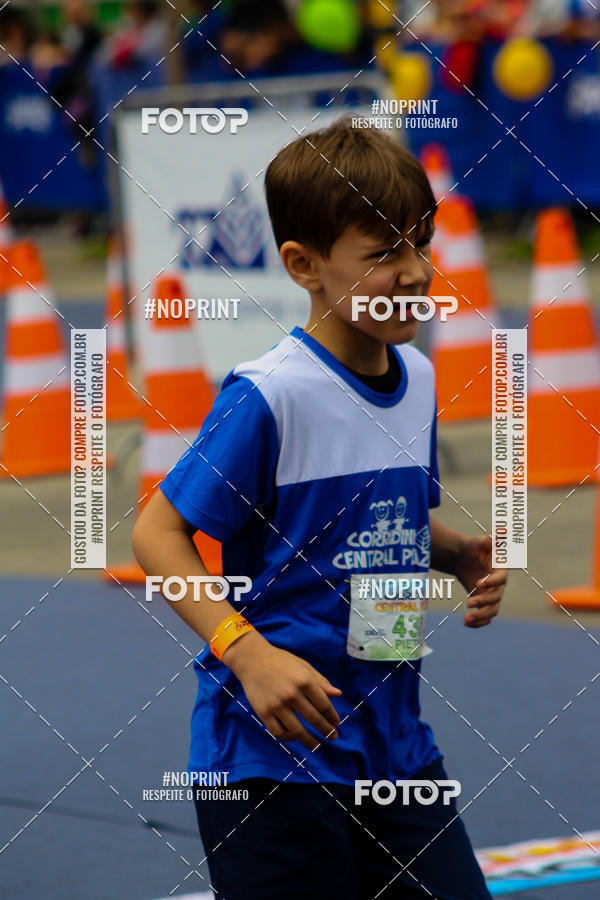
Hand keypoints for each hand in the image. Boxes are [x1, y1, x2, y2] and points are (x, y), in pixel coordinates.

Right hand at [224, 632, 342, 750]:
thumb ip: (321, 681)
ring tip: (315, 745)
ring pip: (297, 731)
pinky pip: (279, 732)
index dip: (332, 716)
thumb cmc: (281, 661)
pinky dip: (288, 738)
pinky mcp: (264, 712)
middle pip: (314, 719)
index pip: (324, 705)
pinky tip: (294, 737)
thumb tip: (338, 694)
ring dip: (309, 741)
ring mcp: (277, 705)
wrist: (252, 659)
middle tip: (333, 737)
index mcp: (304, 680)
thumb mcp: (303, 666)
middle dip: (326, 731)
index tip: (336, 723)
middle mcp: (292, 694)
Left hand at [455, 534, 506, 628]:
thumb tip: (503, 530)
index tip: (478, 584)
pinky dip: (478, 623)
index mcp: (500, 570)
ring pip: (492, 610)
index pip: (501, 579)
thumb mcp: (480, 542)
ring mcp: (492, 596)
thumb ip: (491, 539)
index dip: (492, 582)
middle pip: (496, 598)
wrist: (463, 558)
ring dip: (481, 616)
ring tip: (466, 618)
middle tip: (468, 603)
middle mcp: (498, 585)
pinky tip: (466, 624)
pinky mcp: (484, 604)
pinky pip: (485, 617)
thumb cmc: (474, 548)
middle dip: (484, 601)